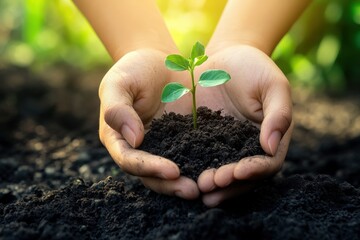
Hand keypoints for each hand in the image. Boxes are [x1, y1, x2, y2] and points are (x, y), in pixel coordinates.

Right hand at [99, 48, 198, 198]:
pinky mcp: (182, 141)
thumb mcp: (119, 82)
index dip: (148, 167)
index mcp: (118, 138)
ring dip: (186, 182)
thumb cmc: (134, 69)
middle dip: (170, 184)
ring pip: (170, 172)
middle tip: (193, 190)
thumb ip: (118, 109)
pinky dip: (200, 165)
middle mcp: (139, 148)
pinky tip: (217, 170)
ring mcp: (161, 146)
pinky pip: (190, 156)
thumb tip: (134, 139)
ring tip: (206, 187)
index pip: (130, 159)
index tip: (171, 170)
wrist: (159, 61)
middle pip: (150, 174)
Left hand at [196, 44, 292, 206]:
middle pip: (241, 178)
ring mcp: (224, 147)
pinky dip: (192, 168)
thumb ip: (278, 114)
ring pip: (220, 174)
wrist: (225, 58)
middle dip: (228, 184)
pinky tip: (180, 174)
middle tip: (209, 184)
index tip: (238, 172)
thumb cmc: (255, 68)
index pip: (265, 164)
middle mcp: (246, 149)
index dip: (253, 171)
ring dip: (211, 185)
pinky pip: (198, 158)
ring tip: (198, 188)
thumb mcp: (273, 85)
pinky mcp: (202, 141)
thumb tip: (270, 147)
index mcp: (268, 140)